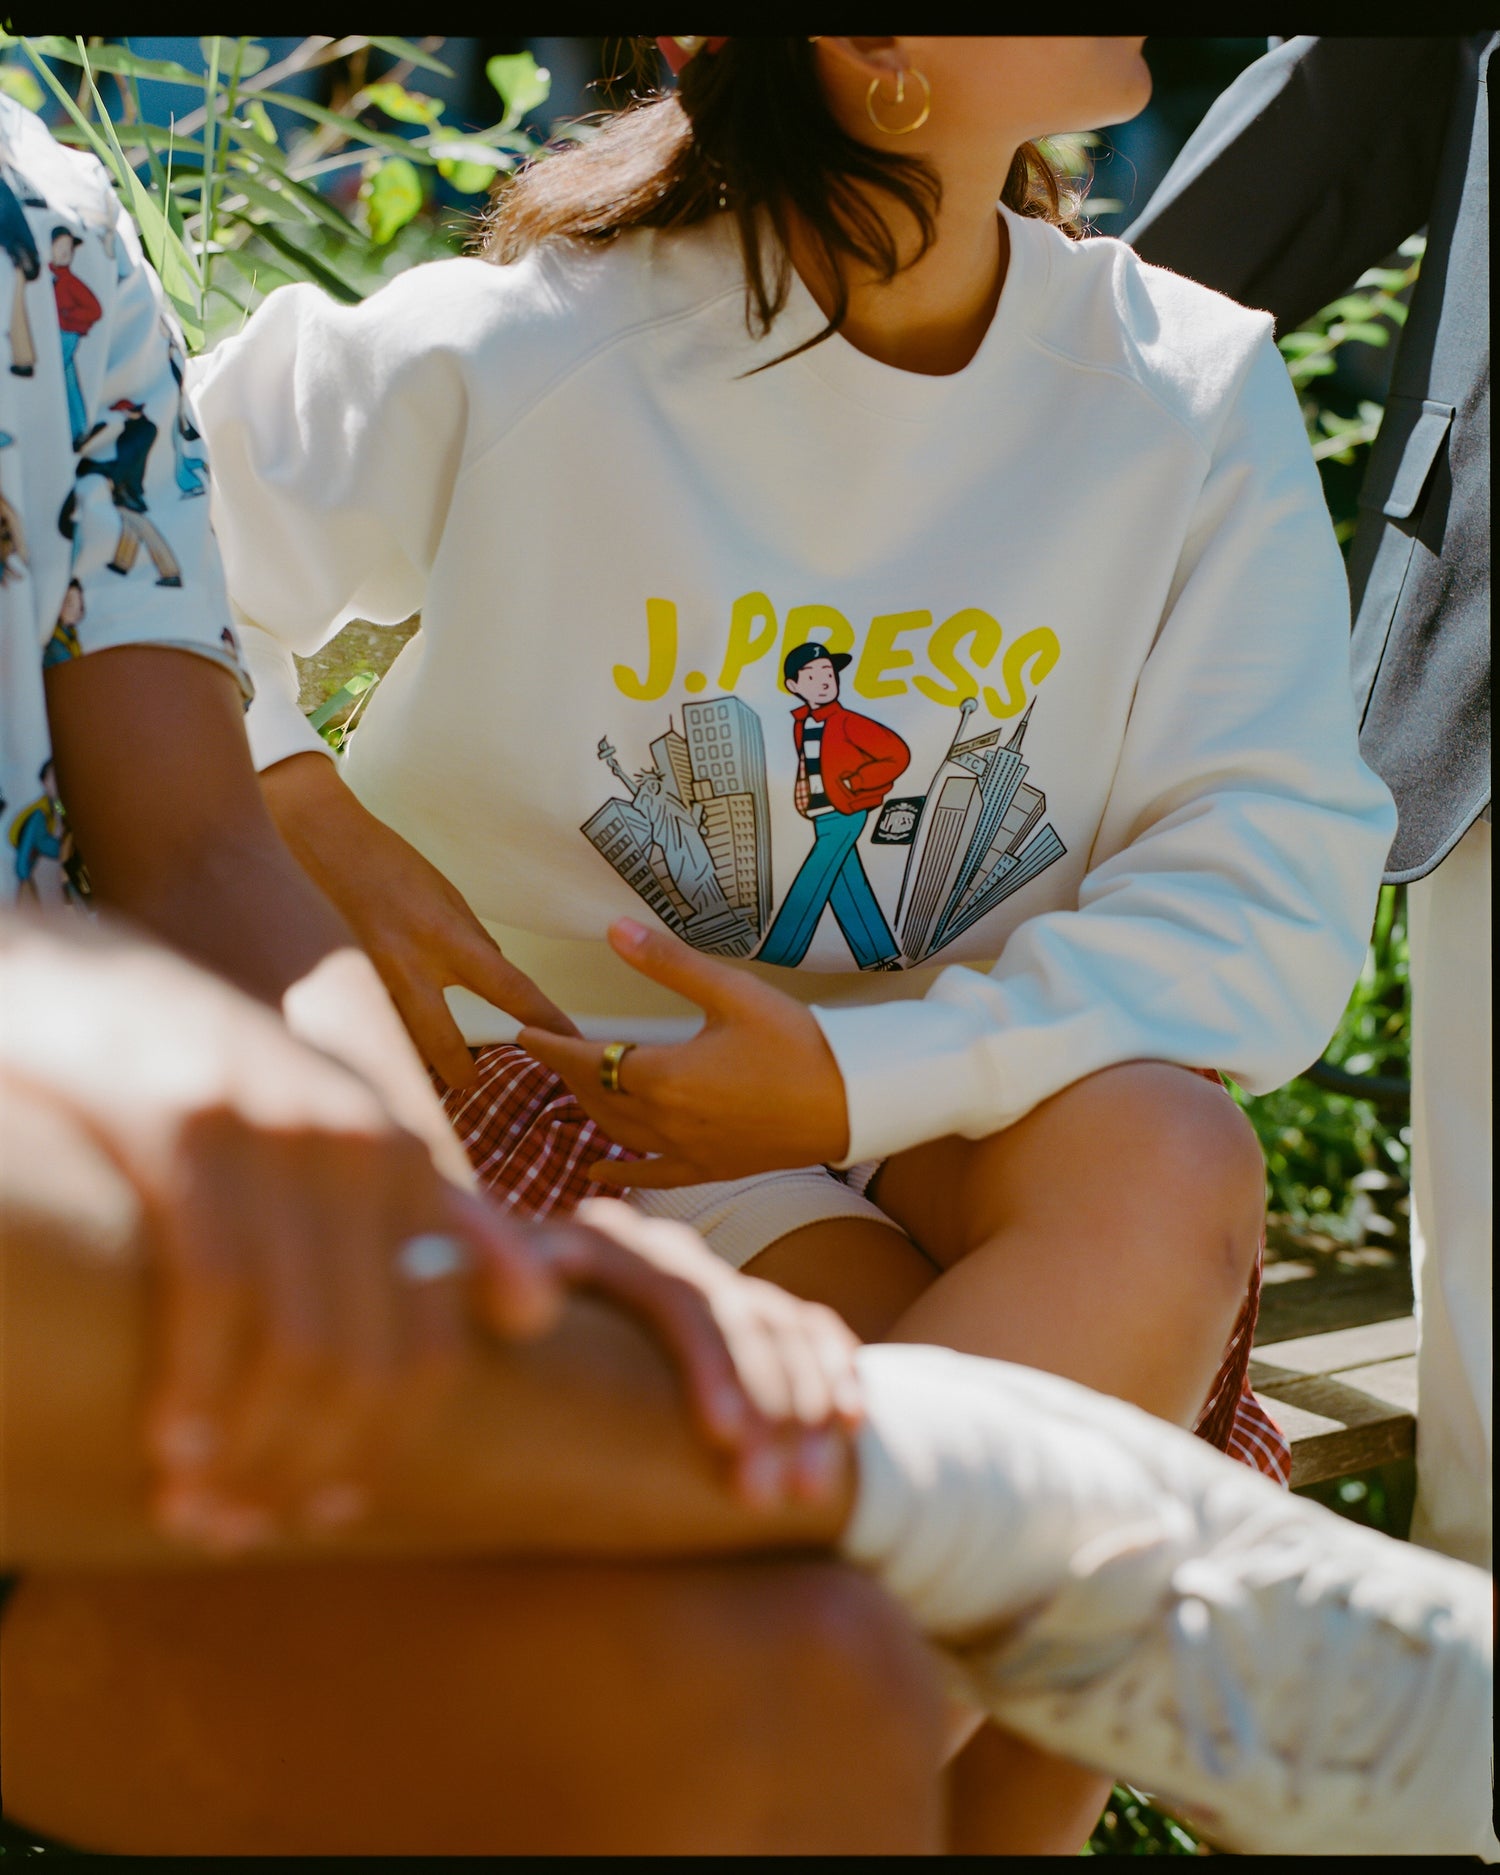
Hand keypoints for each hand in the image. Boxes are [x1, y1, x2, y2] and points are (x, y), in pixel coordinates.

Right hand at [0, 919, 562, 1552]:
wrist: (96, 980)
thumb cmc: (222, 1085)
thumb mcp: (339, 1144)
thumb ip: (442, 1228)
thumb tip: (542, 1311)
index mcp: (405, 1164)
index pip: (431, 1346)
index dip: (385, 1448)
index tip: (330, 1511)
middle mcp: (361, 1148)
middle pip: (366, 1361)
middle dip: (309, 1466)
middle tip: (247, 1527)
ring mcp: (280, 1136)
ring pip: (295, 1344)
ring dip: (248, 1450)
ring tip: (200, 1508)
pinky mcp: (190, 1128)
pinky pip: (214, 1294)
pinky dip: (196, 1387)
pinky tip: (168, 1445)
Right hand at [262, 752, 579, 1087]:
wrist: (323, 842)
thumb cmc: (391, 864)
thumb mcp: (448, 895)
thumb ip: (474, 941)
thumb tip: (500, 971)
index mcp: (446, 938)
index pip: (509, 988)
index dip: (544, 1020)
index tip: (569, 1043)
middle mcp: (409, 966)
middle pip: (441, 1041)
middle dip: (460, 1072)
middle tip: (472, 1087)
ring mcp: (371, 981)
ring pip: (399, 1041)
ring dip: (416, 1061)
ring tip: (428, 1080)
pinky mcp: (342, 986)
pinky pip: (370, 1025)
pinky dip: (382, 1039)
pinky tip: (383, 1053)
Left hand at [483, 1197, 863, 1505]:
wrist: (516, 1309)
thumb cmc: (488, 1325)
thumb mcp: (479, 1296)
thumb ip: (487, 1283)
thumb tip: (521, 1301)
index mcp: (606, 1245)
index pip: (679, 1297)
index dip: (710, 1364)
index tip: (722, 1437)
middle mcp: (668, 1253)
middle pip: (741, 1320)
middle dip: (766, 1408)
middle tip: (763, 1497)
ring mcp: (716, 1279)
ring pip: (787, 1331)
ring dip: (808, 1410)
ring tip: (812, 1492)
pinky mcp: (753, 1309)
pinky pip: (815, 1331)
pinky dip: (838, 1376)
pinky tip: (852, 1427)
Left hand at [518, 918, 851, 1187]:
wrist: (852, 1101)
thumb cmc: (798, 1042)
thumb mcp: (732, 992)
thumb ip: (668, 964)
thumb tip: (615, 929)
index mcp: (664, 1075)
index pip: (589, 1061)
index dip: (553, 1048)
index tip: (524, 1034)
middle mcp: (666, 1120)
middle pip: (598, 1098)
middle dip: (568, 1075)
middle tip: (548, 1054)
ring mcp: (689, 1150)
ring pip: (618, 1133)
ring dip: (589, 1111)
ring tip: (572, 1091)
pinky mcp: (713, 1168)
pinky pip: (653, 1173)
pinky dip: (620, 1169)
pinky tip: (600, 1168)